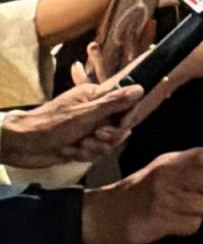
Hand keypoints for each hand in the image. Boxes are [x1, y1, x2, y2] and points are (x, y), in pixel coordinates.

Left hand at [0, 84, 142, 167]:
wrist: (22, 146)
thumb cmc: (52, 124)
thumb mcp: (85, 114)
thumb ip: (113, 102)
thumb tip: (140, 88)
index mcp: (96, 96)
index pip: (125, 104)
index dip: (126, 118)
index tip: (121, 127)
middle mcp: (95, 111)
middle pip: (119, 127)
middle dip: (107, 137)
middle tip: (94, 136)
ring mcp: (88, 129)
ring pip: (107, 143)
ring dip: (92, 148)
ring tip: (77, 145)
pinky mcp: (82, 145)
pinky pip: (95, 153)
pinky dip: (83, 155)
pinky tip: (69, 152)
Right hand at [81, 148, 202, 243]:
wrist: (105, 213)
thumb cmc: (136, 192)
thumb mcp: (160, 169)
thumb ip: (187, 167)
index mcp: (168, 162)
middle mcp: (167, 177)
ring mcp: (163, 199)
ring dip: (200, 212)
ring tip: (183, 211)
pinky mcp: (159, 220)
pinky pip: (192, 224)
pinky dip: (189, 226)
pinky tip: (175, 222)